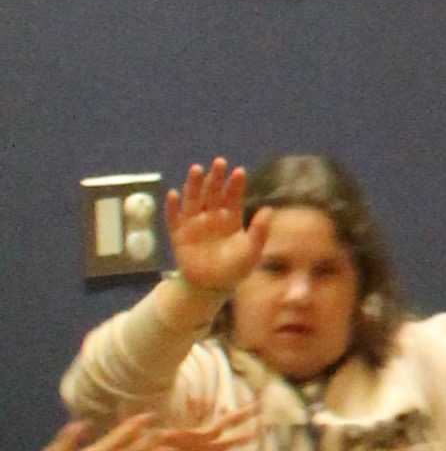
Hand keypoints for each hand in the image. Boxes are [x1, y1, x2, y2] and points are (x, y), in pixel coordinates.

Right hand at [163, 160, 260, 303]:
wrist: (211, 288)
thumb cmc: (234, 269)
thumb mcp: (251, 251)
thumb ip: (260, 231)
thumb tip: (268, 209)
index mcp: (230, 218)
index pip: (233, 196)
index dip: (235, 184)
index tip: (239, 172)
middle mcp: (212, 217)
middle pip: (212, 192)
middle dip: (216, 177)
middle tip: (220, 162)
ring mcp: (194, 224)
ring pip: (193, 199)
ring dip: (193, 184)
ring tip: (197, 169)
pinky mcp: (179, 235)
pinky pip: (173, 219)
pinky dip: (172, 207)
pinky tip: (173, 194)